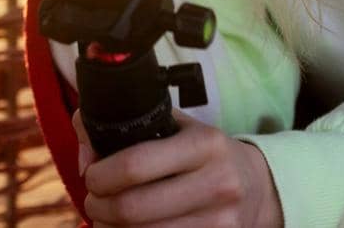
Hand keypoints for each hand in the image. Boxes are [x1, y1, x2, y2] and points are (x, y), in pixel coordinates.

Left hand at [72, 107, 283, 227]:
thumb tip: (85, 155)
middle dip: (99, 207)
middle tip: (93, 201)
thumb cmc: (204, 154)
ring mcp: (221, 223)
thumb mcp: (178, 126)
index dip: (99, 175)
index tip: (90, 175)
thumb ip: (128, 125)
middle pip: (132, 209)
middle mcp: (217, 183)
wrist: (259, 188)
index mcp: (204, 144)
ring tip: (107, 219)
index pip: (134, 165)